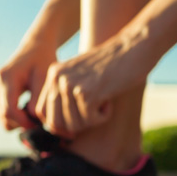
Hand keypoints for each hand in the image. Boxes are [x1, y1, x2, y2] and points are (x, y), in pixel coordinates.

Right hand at [0, 42, 57, 130]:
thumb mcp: (45, 79)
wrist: (35, 48)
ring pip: (2, 117)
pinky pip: (1, 112)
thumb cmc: (43, 62)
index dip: (24, 122)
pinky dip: (14, 115)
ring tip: (33, 109)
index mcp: (6, 77)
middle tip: (39, 119)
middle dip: (22, 122)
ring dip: (18, 119)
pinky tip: (25, 105)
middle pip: (3, 116)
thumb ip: (38, 101)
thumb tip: (30, 120)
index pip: (9, 110)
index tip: (39, 125)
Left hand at [33, 31, 151, 137]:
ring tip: (103, 101)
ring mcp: (70, 85)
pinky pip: (91, 121)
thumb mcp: (82, 76)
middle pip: (55, 123)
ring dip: (92, 120)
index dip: (57, 125)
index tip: (75, 125)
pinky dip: (103, 116)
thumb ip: (65, 95)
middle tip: (93, 113)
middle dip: (76, 125)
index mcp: (54, 73)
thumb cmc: (112, 65)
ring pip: (74, 124)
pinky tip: (109, 100)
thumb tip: (54, 128)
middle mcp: (57, 78)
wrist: (134, 47)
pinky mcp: (86, 93)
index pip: (42, 111)